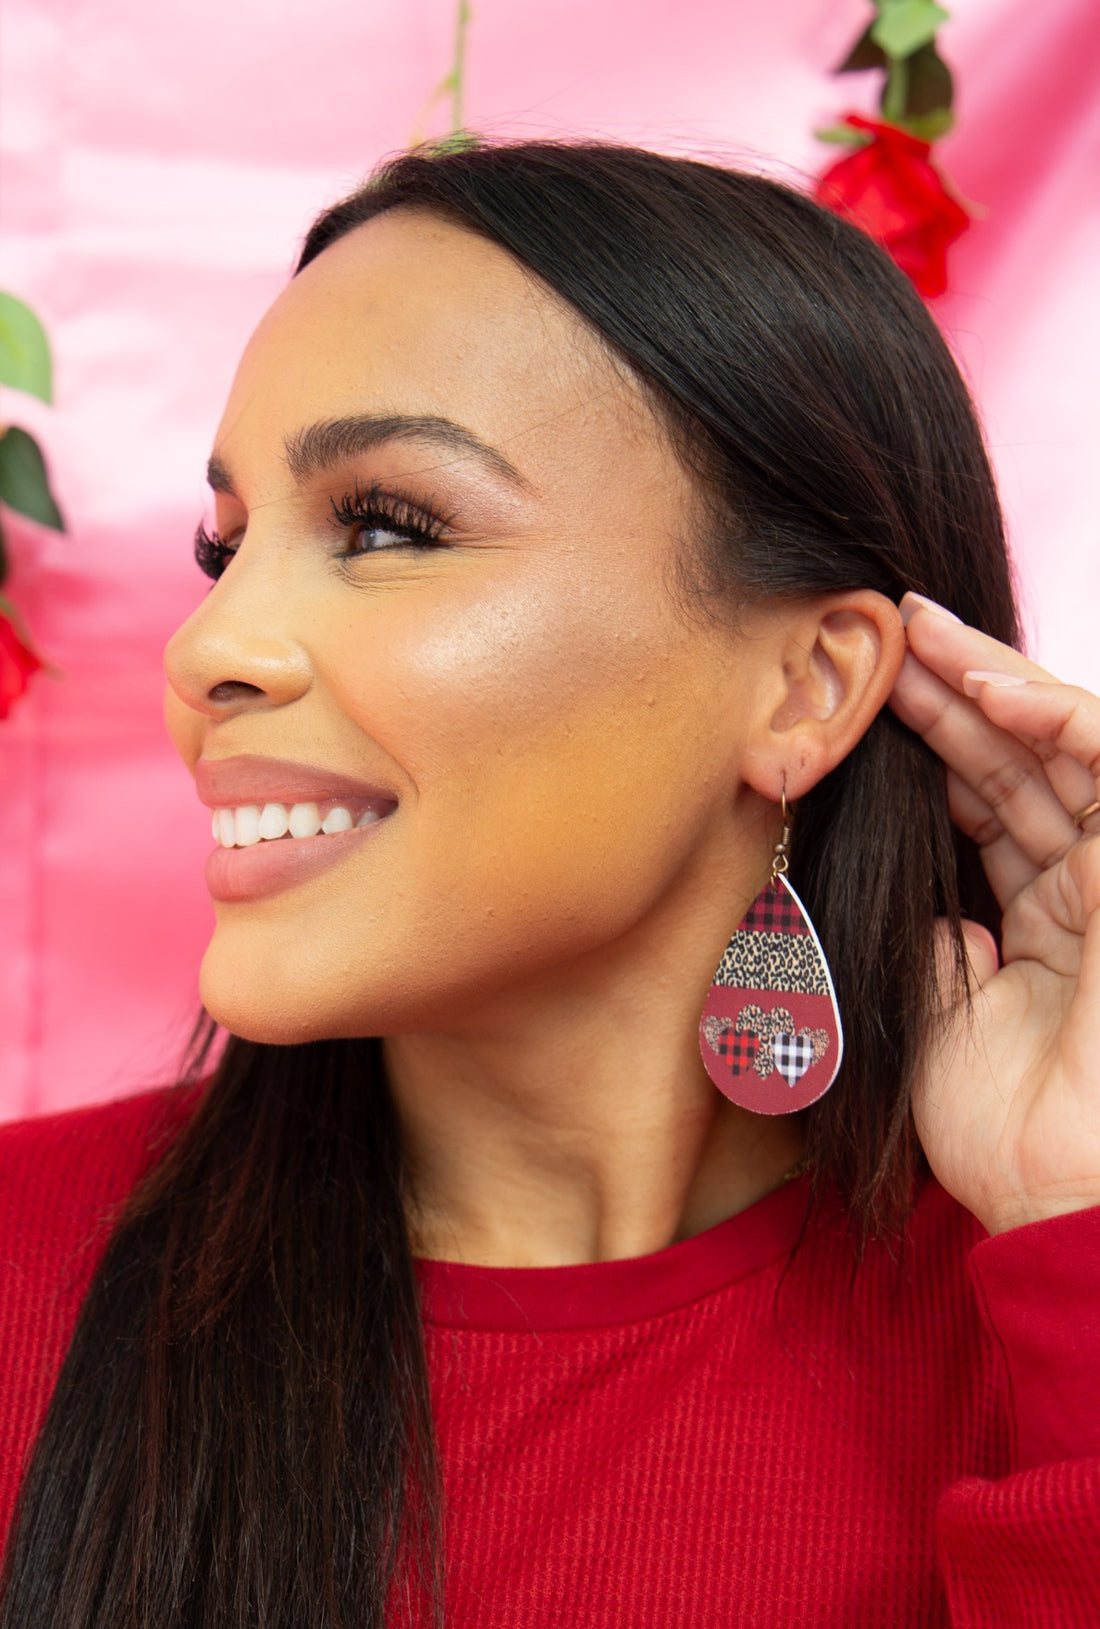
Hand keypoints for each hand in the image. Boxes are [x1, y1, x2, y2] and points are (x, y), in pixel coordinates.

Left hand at [888, 593, 1099, 1234]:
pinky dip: (1055, 719)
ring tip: (920, 630)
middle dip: (957, 693)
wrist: (1059, 1201)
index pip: (990, 808)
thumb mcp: (936, 1017)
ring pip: (1064, 753)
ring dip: (994, 683)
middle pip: (1022, 766)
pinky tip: (988, 683)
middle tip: (888, 629)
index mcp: (1040, 926)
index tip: (870, 695)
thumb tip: (926, 902)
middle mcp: (1087, 894)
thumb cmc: (1001, 1135)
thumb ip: (934, 945)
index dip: (936, 747)